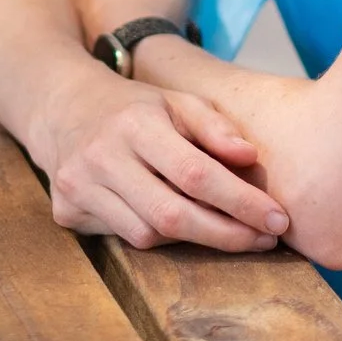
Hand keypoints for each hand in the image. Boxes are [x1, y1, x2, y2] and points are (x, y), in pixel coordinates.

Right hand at [32, 66, 289, 252]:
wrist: (63, 107)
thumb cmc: (135, 107)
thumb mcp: (177, 101)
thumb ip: (215, 127)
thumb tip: (250, 158)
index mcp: (135, 123)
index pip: (196, 174)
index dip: (241, 203)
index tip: (278, 220)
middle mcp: (101, 157)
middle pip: (172, 215)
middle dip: (227, 235)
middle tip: (265, 240)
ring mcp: (78, 187)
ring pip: (148, 235)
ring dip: (193, 237)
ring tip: (223, 227)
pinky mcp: (66, 212)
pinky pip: (125, 238)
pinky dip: (157, 234)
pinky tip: (174, 220)